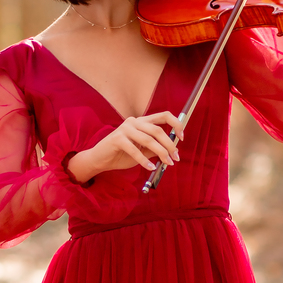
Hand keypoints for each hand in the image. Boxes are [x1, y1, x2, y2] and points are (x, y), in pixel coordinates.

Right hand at [66, 111, 184, 183]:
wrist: (100, 160)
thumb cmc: (122, 155)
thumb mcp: (143, 151)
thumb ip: (155, 148)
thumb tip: (173, 150)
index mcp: (142, 121)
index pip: (164, 115)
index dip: (176, 124)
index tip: (182, 137)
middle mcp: (134, 121)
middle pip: (158, 130)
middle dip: (169, 145)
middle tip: (175, 158)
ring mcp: (125, 129)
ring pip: (149, 140)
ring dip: (161, 153)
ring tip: (167, 163)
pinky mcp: (117, 139)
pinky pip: (135, 150)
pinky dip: (144, 160)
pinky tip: (150, 167)